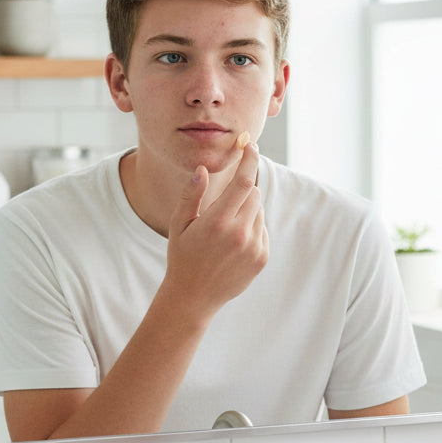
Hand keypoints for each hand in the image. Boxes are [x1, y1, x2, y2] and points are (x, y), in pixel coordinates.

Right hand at [163, 143, 268, 316]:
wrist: (194, 297)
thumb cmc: (182, 256)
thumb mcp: (179, 224)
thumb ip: (191, 195)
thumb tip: (203, 169)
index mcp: (218, 221)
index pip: (244, 181)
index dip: (250, 159)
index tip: (251, 145)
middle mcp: (240, 233)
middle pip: (254, 192)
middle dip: (242, 190)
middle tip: (222, 205)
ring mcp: (254, 247)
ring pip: (258, 211)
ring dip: (246, 211)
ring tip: (224, 231)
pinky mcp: (262, 257)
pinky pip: (262, 229)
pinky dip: (251, 228)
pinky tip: (232, 245)